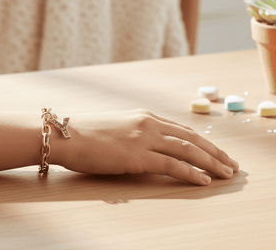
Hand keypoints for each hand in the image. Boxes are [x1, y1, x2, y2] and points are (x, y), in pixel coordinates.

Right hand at [54, 110, 238, 185]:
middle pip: (191, 138)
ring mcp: (144, 139)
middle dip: (214, 151)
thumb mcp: (116, 128)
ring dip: (210, 162)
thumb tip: (147, 148)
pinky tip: (204, 180)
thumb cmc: (86, 133)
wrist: (66, 134)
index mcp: (143, 116)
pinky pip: (172, 165)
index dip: (202, 141)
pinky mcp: (138, 156)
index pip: (181, 129)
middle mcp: (148, 124)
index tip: (215, 151)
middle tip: (231, 164)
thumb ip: (135, 134)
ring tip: (226, 173)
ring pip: (187, 150)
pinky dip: (191, 173)